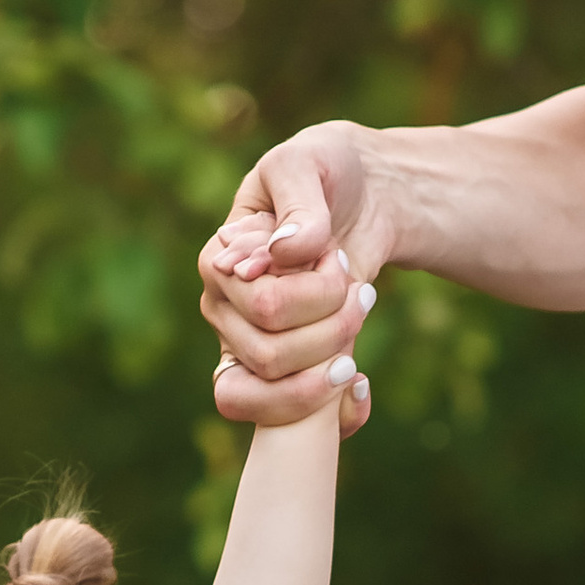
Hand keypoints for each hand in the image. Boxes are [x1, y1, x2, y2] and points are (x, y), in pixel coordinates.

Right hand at [200, 121, 384, 429]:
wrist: (365, 195)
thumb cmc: (326, 170)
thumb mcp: (308, 164)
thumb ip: (298, 204)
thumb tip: (285, 252)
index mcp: (218, 263)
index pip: (261, 306)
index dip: (313, 291)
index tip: (336, 255)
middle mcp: (226, 312)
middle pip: (272, 356)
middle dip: (334, 325)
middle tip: (362, 289)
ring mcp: (252, 346)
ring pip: (282, 388)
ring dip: (337, 356)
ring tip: (362, 310)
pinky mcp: (286, 371)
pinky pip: (291, 421)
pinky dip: (334, 415)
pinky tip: (361, 385)